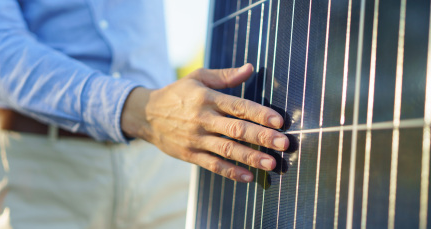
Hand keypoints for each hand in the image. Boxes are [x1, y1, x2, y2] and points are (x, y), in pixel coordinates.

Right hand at [120, 64, 289, 182]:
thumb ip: (226, 75)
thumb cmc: (177, 93)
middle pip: (236, 129)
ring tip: (272, 163)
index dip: (259, 113)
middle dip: (262, 137)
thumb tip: (250, 68)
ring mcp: (196, 139)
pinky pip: (213, 165)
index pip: (238, 106)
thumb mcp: (198, 77)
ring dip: (250, 157)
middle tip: (284, 143)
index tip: (279, 121)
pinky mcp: (190, 154)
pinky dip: (231, 172)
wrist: (145, 114)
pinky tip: (249, 177)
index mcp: (207, 98)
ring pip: (226, 150)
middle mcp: (203, 119)